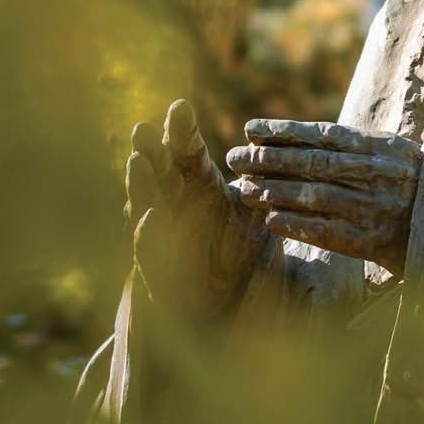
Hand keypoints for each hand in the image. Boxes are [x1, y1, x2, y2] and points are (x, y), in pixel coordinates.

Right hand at [124, 99, 280, 319]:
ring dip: (141, 184)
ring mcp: (163, 236)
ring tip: (138, 161)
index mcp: (200, 188)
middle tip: (142, 128)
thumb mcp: (259, 224)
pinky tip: (150, 215)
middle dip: (150, 150)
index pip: (188, 153)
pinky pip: (149, 249)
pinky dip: (149, 233)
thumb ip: (266, 193)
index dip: (181, 131)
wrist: (232, 316)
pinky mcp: (158, 270)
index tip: (179, 106)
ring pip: (146, 203)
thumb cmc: (245, 264)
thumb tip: (286, 156)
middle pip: (159, 171)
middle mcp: (176, 206)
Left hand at [226, 120, 420, 276]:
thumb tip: (297, 137)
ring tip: (243, 189)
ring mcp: (372, 207)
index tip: (249, 129)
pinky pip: (328, 231)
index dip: (282, 131)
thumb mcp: (391, 152)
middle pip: (311, 163)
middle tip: (235, 158)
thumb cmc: (415, 183)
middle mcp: (373, 174)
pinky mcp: (373, 241)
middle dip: (268, 160)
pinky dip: (298, 225)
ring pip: (315, 195)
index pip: (321, 134)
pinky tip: (270, 221)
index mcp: (376, 147)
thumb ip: (352, 145)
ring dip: (275, 192)